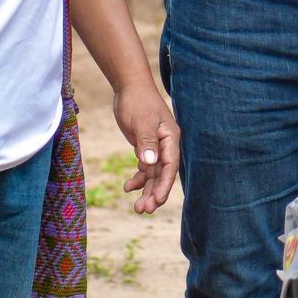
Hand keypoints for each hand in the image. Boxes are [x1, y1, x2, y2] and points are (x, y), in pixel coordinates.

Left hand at [111, 78, 178, 214]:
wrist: (129, 87)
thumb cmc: (137, 101)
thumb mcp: (141, 120)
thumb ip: (146, 141)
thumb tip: (150, 163)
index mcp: (170, 139)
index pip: (170, 167)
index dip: (164, 186)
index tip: (156, 202)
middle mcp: (166, 146)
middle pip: (162, 175)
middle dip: (154, 194)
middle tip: (143, 210)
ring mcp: (156, 147)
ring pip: (153, 175)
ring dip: (146, 191)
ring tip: (137, 208)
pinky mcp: (145, 147)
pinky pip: (145, 169)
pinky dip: (138, 179)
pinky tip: (127, 187)